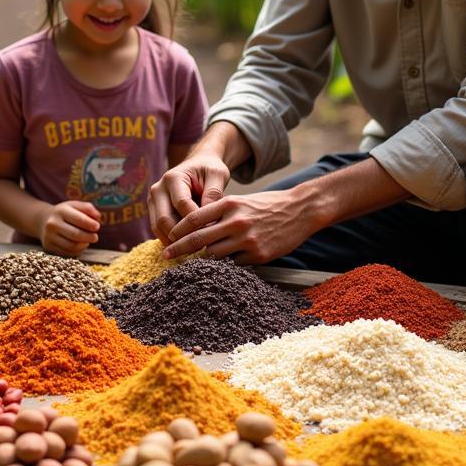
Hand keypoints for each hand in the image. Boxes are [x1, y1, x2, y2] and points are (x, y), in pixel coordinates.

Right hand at [38, 200, 100, 256]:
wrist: (44, 221)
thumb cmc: (66, 213)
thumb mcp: (75, 206)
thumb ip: (88, 208)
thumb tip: (98, 217)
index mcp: (61, 211)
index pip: (78, 219)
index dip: (90, 224)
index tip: (97, 226)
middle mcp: (52, 224)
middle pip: (75, 235)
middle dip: (89, 237)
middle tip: (96, 237)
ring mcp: (49, 237)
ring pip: (72, 246)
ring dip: (84, 245)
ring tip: (88, 241)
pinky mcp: (48, 247)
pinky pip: (67, 253)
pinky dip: (77, 251)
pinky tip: (80, 245)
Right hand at [149, 152, 229, 244]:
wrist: (198, 164)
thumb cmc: (209, 169)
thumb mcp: (217, 174)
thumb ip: (214, 193)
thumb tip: (209, 218)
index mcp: (173, 178)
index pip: (182, 204)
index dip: (196, 221)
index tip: (212, 232)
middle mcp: (158, 189)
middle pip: (164, 219)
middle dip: (183, 235)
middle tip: (202, 246)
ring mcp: (153, 200)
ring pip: (158, 228)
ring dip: (175, 241)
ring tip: (195, 249)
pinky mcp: (154, 210)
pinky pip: (158, 229)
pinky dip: (171, 240)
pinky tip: (187, 246)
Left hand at [161, 188, 308, 263]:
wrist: (300, 210)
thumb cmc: (266, 205)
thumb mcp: (240, 201)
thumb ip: (218, 212)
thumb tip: (193, 227)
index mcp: (229, 204)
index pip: (194, 218)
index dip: (178, 229)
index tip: (168, 237)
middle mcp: (235, 222)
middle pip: (199, 239)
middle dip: (179, 248)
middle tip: (166, 255)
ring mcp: (247, 240)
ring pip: (214, 255)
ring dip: (202, 259)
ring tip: (192, 263)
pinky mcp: (258, 255)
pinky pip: (234, 264)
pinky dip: (226, 264)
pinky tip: (223, 264)